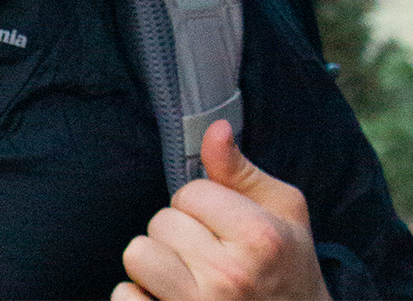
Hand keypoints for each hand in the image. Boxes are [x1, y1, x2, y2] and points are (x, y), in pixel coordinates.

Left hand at [113, 121, 331, 300]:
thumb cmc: (288, 269)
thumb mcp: (283, 215)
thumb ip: (240, 170)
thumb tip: (214, 128)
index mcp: (260, 239)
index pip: (190, 192)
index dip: (202, 206)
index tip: (223, 228)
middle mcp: (230, 276)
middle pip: (161, 222)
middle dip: (179, 234)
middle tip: (209, 255)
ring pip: (138, 255)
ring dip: (156, 263)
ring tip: (187, 275)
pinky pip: (123, 296)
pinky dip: (138, 297)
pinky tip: (168, 298)